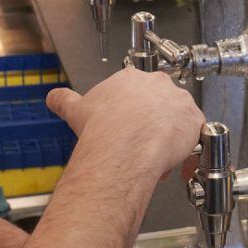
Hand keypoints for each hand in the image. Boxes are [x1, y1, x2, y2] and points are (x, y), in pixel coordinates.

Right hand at [46, 70, 204, 180]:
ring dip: (169, 140)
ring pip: (177, 122)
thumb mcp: (75, 109)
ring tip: (154, 161)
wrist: (123, 144)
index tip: (127, 129)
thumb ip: (64, 100)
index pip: (135, 93)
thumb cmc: (101, 127)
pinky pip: (195, 139)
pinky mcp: (194, 120)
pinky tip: (175, 168)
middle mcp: (158, 84)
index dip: (131, 114)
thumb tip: (52, 97)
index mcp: (130, 78)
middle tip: (139, 146)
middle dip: (151, 127)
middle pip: (158, 106)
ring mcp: (179, 101)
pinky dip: (188, 155)